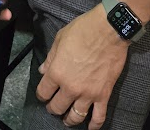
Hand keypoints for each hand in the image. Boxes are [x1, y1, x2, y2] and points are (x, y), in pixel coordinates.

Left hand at [36, 5, 128, 128]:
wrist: (108, 30)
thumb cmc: (83, 30)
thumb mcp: (60, 39)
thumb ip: (50, 58)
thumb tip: (43, 70)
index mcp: (57, 72)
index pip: (43, 92)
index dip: (41, 95)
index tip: (43, 95)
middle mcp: (70, 87)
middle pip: (57, 107)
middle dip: (53, 108)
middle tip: (54, 107)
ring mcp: (88, 93)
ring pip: (75, 116)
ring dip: (70, 120)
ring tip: (67, 119)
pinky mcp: (103, 95)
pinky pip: (98, 117)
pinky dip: (94, 125)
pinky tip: (90, 127)